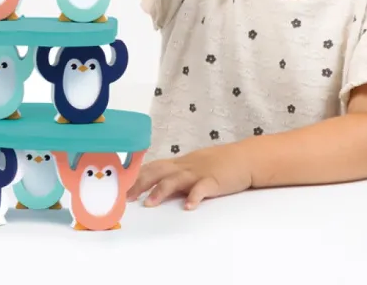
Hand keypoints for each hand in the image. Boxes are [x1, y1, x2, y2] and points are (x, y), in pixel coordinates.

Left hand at [127, 143, 251, 210]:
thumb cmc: (218, 164)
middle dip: (141, 184)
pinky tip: (188, 207)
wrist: (244, 158)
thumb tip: (157, 186)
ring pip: (176, 180)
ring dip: (161, 191)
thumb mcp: (193, 166)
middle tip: (127, 198)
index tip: (122, 186)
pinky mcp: (214, 181)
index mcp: (180, 164)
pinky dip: (194, 197)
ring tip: (149, 204)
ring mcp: (199, 173)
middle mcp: (185, 166)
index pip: (153, 166)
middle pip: (158, 172)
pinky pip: (202, 189)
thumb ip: (177, 175)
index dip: (137, 176)